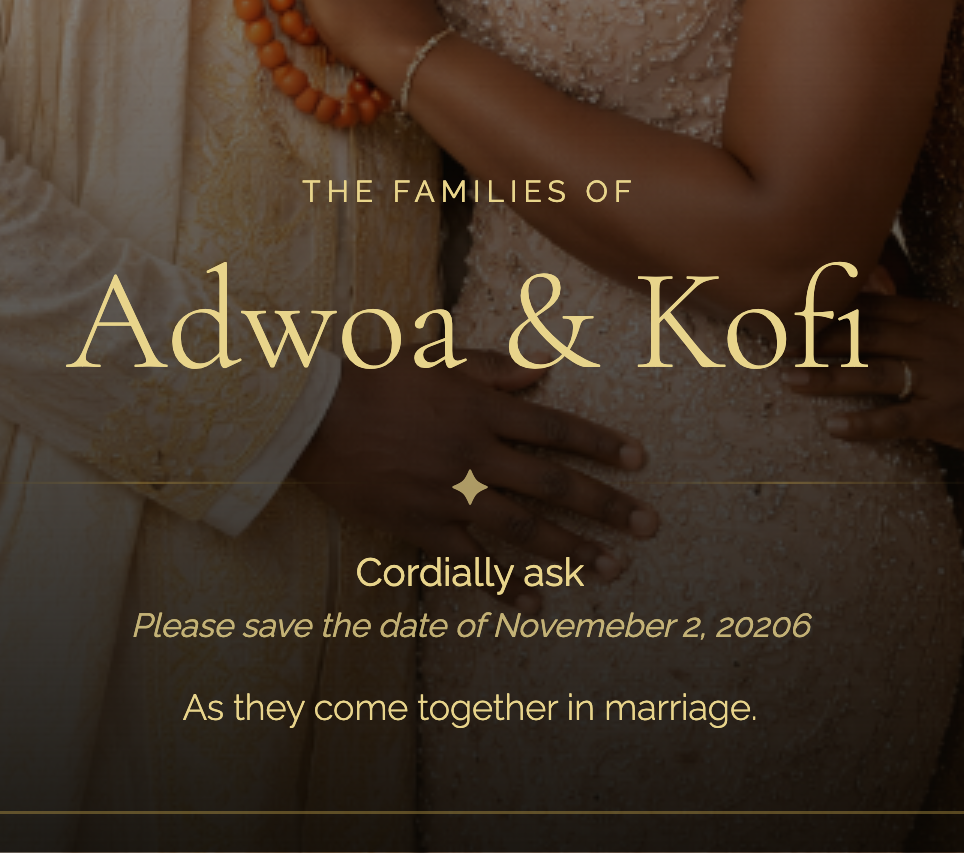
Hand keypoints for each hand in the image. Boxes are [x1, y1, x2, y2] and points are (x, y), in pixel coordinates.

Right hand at [292, 351, 657, 611]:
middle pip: (552, 484)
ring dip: (571, 550)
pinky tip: (536, 605)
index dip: (601, 444)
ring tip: (613, 568)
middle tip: (648, 526)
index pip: (556, 429)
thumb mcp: (436, 358)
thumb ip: (493, 366)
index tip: (640, 460)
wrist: (314, 418)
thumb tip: (546, 367)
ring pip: (522, 529)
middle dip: (605, 506)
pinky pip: (472, 563)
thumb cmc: (376, 379)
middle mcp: (474, 453)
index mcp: (480, 409)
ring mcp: (450, 495)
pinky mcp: (424, 528)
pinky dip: (504, 586)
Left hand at [781, 293, 963, 458]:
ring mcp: (934, 379)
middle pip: (858, 335)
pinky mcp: (945, 416)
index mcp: (929, 316)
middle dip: (812, 339)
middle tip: (771, 342)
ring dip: (825, 377)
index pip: (866, 306)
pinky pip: (897, 420)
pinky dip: (864, 424)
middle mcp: (926, 342)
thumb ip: (916, 320)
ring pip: (869, 373)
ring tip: (788, 380)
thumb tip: (870, 314)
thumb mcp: (957, 325)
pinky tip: (835, 428)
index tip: (788, 309)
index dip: (825, 309)